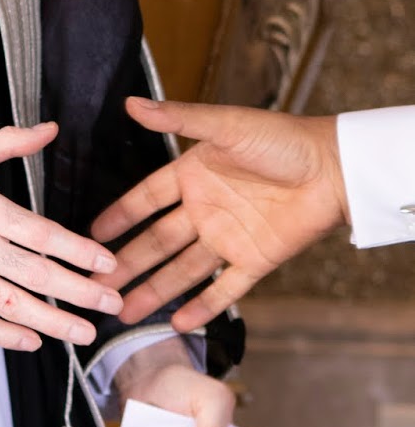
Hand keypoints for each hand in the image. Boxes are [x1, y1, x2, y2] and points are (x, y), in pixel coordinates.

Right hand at [0, 121, 122, 351]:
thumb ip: (9, 142)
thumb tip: (50, 129)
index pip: (42, 234)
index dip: (79, 251)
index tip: (108, 264)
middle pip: (36, 273)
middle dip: (81, 292)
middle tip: (113, 303)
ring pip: (13, 304)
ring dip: (54, 321)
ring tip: (85, 332)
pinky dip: (6, 335)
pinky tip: (32, 342)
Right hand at [90, 97, 348, 329]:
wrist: (335, 168)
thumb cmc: (281, 139)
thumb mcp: (225, 125)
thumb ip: (179, 119)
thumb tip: (132, 103)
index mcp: (193, 176)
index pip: (146, 200)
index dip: (119, 215)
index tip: (91, 232)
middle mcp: (205, 209)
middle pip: (157, 241)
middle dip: (128, 263)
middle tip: (97, 284)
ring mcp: (228, 238)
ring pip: (183, 270)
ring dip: (155, 290)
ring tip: (124, 311)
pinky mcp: (255, 261)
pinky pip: (225, 289)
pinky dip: (204, 307)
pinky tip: (178, 323)